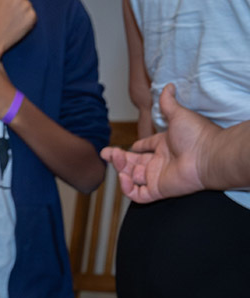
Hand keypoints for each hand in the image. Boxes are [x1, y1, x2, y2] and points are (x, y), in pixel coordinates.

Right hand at [0, 0, 35, 58]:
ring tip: (12, 22)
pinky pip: (32, 16)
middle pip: (23, 0)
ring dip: (23, 13)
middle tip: (10, 16)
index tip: (9, 10)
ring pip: (28, 7)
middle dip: (18, 6)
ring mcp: (27, 7)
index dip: (12, 3)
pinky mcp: (32, 17)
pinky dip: (27, 21)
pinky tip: (16, 27)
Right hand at [101, 84, 212, 202]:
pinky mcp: (158, 190)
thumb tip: (168, 86)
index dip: (136, 147)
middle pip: (133, 163)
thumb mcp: (178, 114)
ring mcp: (158, 177)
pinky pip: (137, 194)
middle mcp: (160, 162)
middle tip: (105, 153)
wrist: (208, 155)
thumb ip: (168, 103)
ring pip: (132, 178)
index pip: (146, 148)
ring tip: (116, 159)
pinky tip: (124, 177)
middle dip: (118, 158)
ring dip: (121, 169)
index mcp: (165, 146)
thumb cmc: (197, 135)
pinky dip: (127, 188)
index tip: (126, 146)